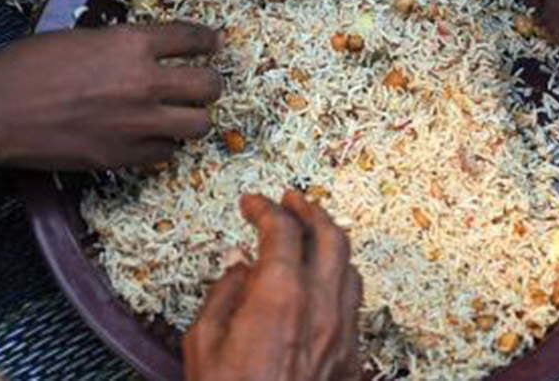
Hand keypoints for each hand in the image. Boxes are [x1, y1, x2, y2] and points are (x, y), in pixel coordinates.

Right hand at [0, 23, 221, 169]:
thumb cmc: (25, 67)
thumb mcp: (79, 38)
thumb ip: (119, 46)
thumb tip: (142, 52)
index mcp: (131, 43)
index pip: (194, 38)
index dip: (208, 41)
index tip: (211, 45)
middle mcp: (144, 83)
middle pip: (209, 85)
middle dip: (210, 83)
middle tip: (201, 85)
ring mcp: (138, 123)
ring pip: (199, 124)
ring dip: (193, 118)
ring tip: (180, 115)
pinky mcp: (125, 156)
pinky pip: (166, 153)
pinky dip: (163, 145)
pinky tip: (149, 138)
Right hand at [184, 190, 362, 380]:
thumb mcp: (203, 342)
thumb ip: (224, 294)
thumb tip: (238, 267)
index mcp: (280, 295)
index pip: (282, 229)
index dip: (266, 208)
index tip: (252, 204)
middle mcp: (321, 306)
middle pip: (331, 236)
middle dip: (310, 210)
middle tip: (291, 201)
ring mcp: (342, 332)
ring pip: (351, 267)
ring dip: (331, 243)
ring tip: (311, 236)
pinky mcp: (352, 357)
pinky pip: (355, 303)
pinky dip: (339, 280)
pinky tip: (322, 283)